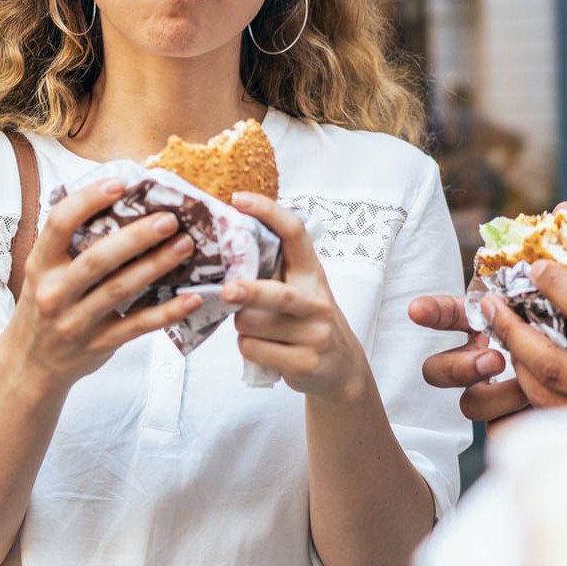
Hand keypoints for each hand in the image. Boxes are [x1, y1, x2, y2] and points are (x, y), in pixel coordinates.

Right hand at [13, 178, 201, 388]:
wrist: (30, 363)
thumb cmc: (45, 306)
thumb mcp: (44, 272)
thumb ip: (71, 243)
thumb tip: (116, 200)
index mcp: (40, 264)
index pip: (59, 224)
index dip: (88, 200)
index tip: (120, 184)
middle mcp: (55, 292)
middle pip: (98, 259)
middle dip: (136, 237)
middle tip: (169, 218)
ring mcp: (77, 321)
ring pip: (121, 290)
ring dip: (157, 266)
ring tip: (185, 245)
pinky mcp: (100, 344)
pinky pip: (138, 326)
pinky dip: (167, 312)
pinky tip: (192, 298)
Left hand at [222, 192, 368, 399]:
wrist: (341, 367)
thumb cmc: (307, 320)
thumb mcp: (300, 289)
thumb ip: (274, 270)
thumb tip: (226, 245)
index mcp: (311, 273)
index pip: (294, 233)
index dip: (268, 212)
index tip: (238, 199)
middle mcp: (316, 301)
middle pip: (279, 295)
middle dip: (250, 292)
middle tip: (228, 290)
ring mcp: (314, 334)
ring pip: (255, 325)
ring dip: (240, 324)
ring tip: (252, 325)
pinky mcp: (304, 362)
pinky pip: (255, 349)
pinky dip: (247, 346)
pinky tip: (261, 346)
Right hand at [408, 201, 566, 422]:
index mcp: (489, 321)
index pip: (447, 314)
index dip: (431, 312)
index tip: (417, 310)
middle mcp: (482, 357)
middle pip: (436, 369)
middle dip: (458, 364)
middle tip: (494, 357)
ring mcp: (495, 394)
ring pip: (466, 402)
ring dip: (490, 393)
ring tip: (522, 384)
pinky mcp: (514, 423)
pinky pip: (496, 429)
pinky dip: (514, 418)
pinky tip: (541, 408)